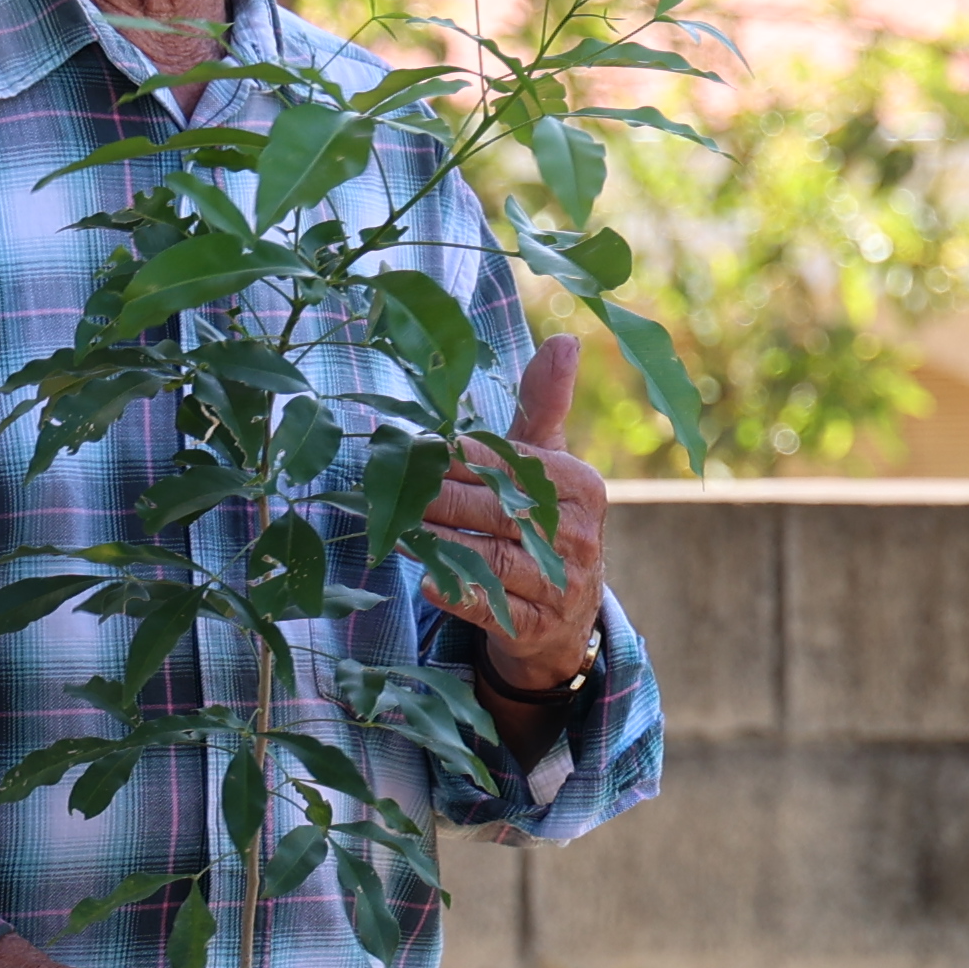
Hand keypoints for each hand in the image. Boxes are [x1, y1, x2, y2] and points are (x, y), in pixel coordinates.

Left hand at [426, 334, 614, 716]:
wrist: (566, 613)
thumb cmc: (543, 521)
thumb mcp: (548, 463)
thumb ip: (545, 406)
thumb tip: (566, 341)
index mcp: (580, 485)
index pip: (512, 463)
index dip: (461, 454)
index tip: (415, 444)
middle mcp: (579, 534)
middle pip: (497, 508)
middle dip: (439, 496)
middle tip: (387, 484)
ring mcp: (564, 584)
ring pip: (491, 556)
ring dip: (438, 542)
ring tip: (392, 527)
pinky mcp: (543, 626)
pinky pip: (497, 608)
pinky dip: (462, 595)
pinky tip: (427, 582)